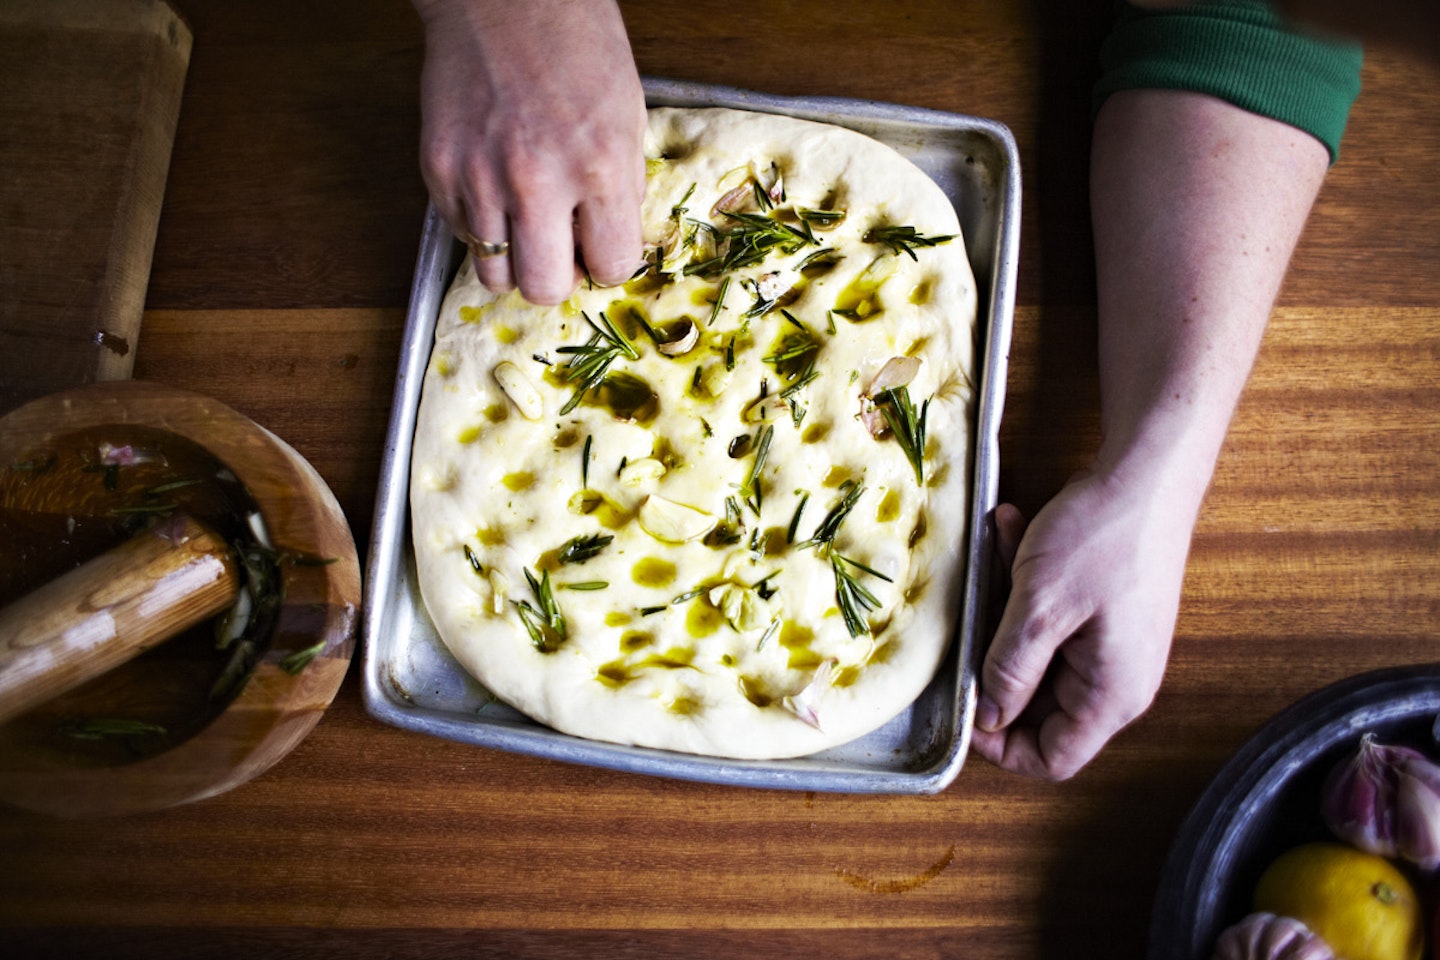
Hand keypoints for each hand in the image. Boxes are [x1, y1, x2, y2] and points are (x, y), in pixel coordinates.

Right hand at [415, 0, 645, 303]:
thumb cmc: (576, 46)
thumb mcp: (626, 117)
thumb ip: (619, 189)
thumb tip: (607, 246)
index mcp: (598, 167)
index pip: (611, 267)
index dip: (607, 261)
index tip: (600, 246)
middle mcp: (536, 181)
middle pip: (544, 289)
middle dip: (557, 277)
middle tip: (560, 250)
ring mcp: (479, 177)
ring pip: (494, 276)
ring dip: (513, 259)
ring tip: (524, 223)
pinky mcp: (438, 169)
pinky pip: (461, 235)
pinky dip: (480, 227)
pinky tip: (494, 188)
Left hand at [970, 466, 1195, 779]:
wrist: (1147, 471)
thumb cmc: (1103, 537)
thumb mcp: (1039, 607)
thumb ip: (1009, 670)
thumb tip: (987, 718)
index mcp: (1111, 694)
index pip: (1052, 758)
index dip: (1001, 744)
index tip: (964, 703)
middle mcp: (1117, 679)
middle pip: (1038, 704)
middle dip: (996, 657)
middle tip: (977, 612)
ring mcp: (1111, 644)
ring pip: (1036, 651)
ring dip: (1006, 606)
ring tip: (999, 550)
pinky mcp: (1103, 612)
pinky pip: (1051, 616)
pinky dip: (1024, 582)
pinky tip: (1011, 530)